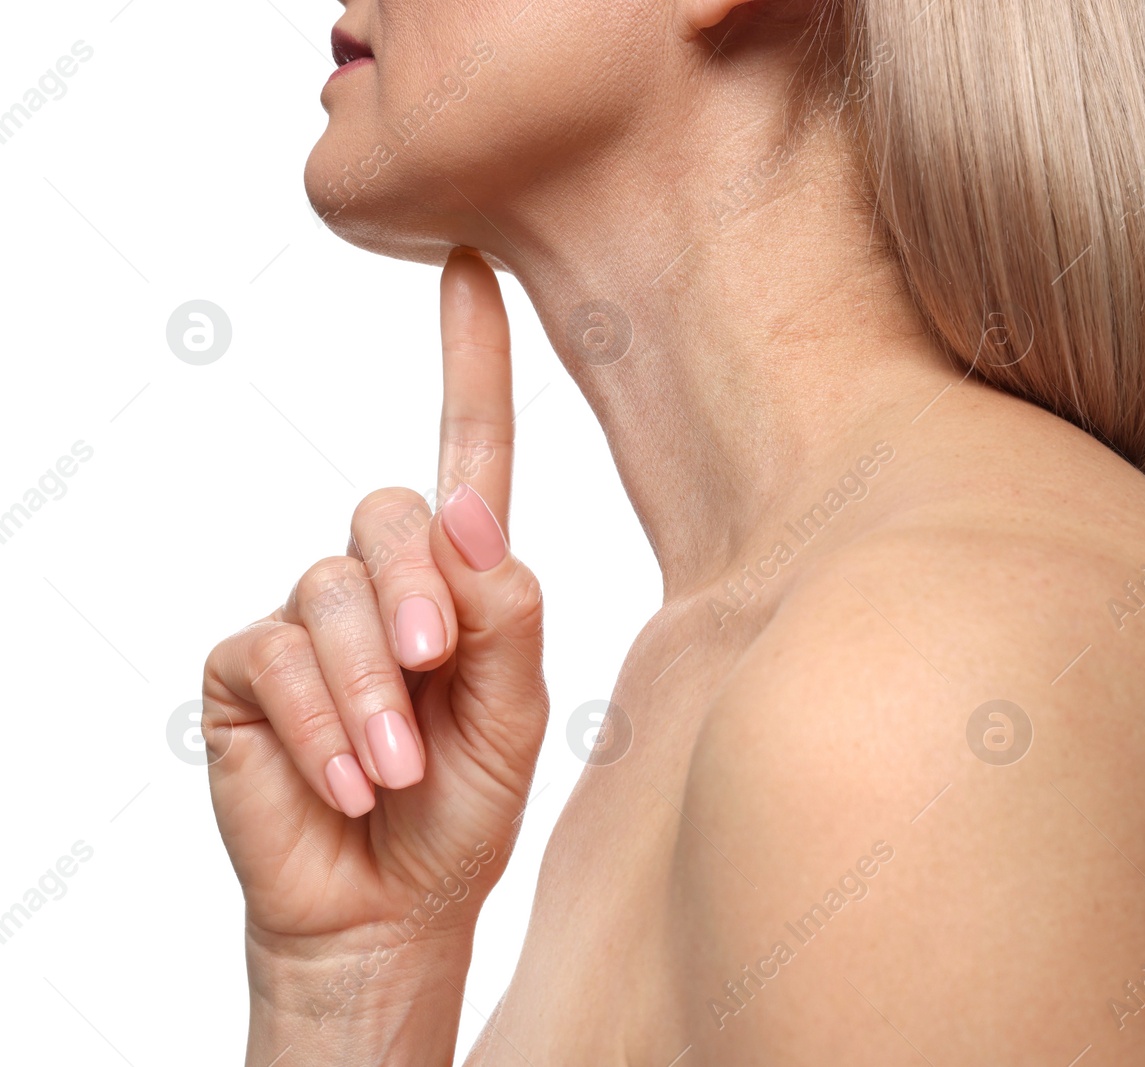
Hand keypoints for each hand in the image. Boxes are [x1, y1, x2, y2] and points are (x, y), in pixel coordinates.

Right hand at [200, 248, 544, 1010]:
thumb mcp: (512, 714)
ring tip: (398, 768)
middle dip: (417, 595)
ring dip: (373, 691)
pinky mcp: (246, 665)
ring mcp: (306, 616)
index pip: (467, 451)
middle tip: (435, 673)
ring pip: (333, 591)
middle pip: (392, 512)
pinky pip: (276, 653)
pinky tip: (350, 781)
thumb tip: (473, 515)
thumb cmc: (460, 808)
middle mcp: (381, 579)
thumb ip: (505, 615)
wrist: (388, 906)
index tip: (473, 263)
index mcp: (458, 580)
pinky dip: (322, 723)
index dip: (471, 359)